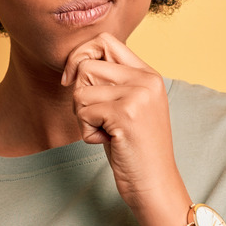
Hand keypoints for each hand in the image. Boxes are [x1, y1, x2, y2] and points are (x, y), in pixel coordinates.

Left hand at [62, 33, 191, 225]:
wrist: (155, 185)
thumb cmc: (134, 149)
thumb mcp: (128, 106)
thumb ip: (112, 81)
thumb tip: (77, 60)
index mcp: (148, 74)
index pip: (105, 40)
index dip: (80, 55)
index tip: (70, 79)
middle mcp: (146, 79)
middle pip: (86, 65)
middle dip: (79, 94)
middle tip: (96, 118)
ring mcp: (138, 94)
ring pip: (80, 91)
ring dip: (82, 117)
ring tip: (104, 131)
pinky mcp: (126, 113)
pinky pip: (83, 112)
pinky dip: (86, 132)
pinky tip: (106, 142)